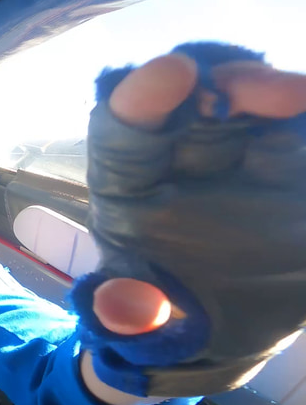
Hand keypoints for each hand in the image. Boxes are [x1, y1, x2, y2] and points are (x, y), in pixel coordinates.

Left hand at [75, 49, 305, 398]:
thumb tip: (118, 311)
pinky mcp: (282, 158)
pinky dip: (296, 112)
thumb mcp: (144, 327)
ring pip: (248, 97)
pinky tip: (303, 108)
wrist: (228, 332)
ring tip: (294, 98)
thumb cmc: (167, 318)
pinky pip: (290, 124)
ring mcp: (234, 151)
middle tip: (263, 88)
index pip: (122, 131)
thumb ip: (129, 316)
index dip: (141, 97)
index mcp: (128, 188)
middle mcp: (177, 157)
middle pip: (192, 97)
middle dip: (223, 81)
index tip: (175, 72)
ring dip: (270, 89)